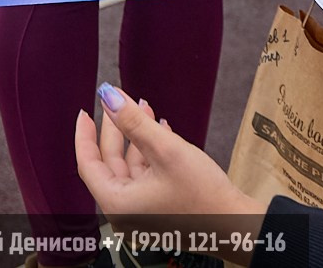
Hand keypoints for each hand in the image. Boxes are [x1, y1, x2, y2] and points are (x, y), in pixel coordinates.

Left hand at [75, 85, 266, 262]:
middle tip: (121, 101)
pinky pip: (146, 175)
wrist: (237, 226)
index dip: (85, 135)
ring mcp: (143, 212)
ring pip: (130, 167)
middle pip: (110, 163)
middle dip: (117, 129)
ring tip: (146, 108)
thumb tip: (108, 96)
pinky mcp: (160, 209)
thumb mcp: (166, 150)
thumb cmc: (202, 195)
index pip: (88, 164)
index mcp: (118, 203)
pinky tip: (163, 131)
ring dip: (137, 137)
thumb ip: (134, 122)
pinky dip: (150, 152)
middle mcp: (126, 211)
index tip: (86, 110)